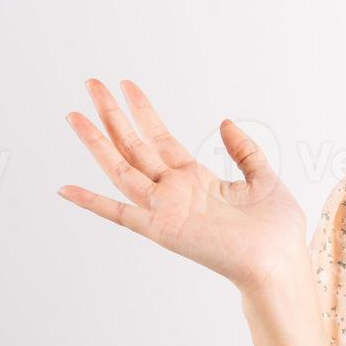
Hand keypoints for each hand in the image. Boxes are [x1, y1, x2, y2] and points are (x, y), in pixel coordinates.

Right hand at [58, 79, 307, 290]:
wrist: (279, 262)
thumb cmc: (276, 230)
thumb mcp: (263, 178)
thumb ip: (244, 150)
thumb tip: (224, 122)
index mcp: (196, 179)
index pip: (160, 138)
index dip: (142, 111)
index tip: (125, 85)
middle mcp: (175, 191)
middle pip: (134, 146)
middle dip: (112, 115)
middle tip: (91, 84)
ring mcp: (165, 209)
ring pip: (121, 168)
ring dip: (96, 143)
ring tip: (73, 115)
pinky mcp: (162, 230)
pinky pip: (120, 214)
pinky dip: (92, 202)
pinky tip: (65, 189)